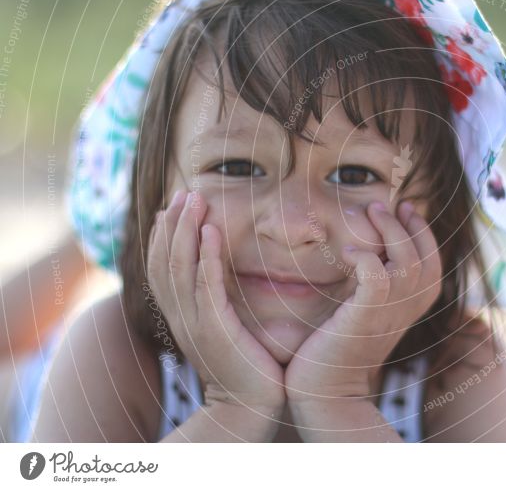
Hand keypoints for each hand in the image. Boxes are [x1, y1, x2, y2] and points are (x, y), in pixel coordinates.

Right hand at [147, 189, 285, 416]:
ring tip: (194, 200)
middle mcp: (180, 318)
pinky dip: (207, 257)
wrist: (252, 406)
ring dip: (185, 231)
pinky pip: (207, 287)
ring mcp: (195, 325)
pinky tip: (213, 232)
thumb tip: (216, 272)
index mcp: (180, 316)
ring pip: (180, 269)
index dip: (162, 236)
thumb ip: (215, 301)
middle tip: (184, 192)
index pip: (160, 268)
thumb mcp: (223, 328)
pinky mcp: (217, 331)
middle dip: (172, 224)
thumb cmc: (245, 364)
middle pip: (164, 262)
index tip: (170, 206)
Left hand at [285, 200, 441, 406]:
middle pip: (425, 258)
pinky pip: (376, 278)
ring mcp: (386, 314)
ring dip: (389, 231)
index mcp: (411, 308)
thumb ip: (376, 286)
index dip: (423, 232)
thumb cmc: (339, 348)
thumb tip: (373, 251)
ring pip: (406, 262)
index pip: (432, 262)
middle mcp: (406, 310)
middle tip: (386, 204)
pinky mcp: (362, 318)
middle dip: (409, 224)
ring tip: (371, 212)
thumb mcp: (367, 311)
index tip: (405, 207)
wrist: (325, 391)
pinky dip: (367, 259)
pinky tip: (351, 252)